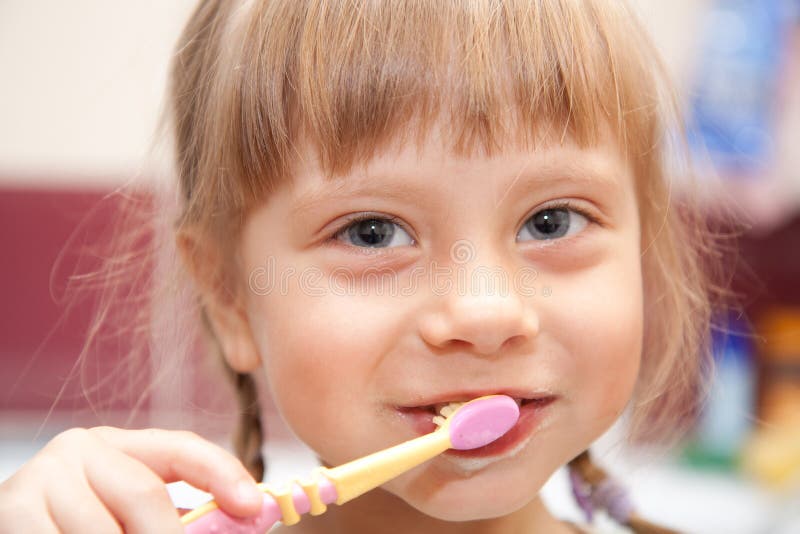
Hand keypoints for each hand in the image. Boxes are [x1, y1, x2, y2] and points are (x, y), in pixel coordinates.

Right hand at [0, 427, 263, 532]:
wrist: (16, 532)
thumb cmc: (79, 531)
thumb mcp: (131, 522)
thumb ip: (181, 519)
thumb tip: (245, 519)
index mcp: (118, 446)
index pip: (181, 448)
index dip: (222, 473)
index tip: (252, 505)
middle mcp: (79, 448)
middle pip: (147, 495)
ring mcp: (42, 476)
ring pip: (106, 531)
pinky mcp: (13, 509)